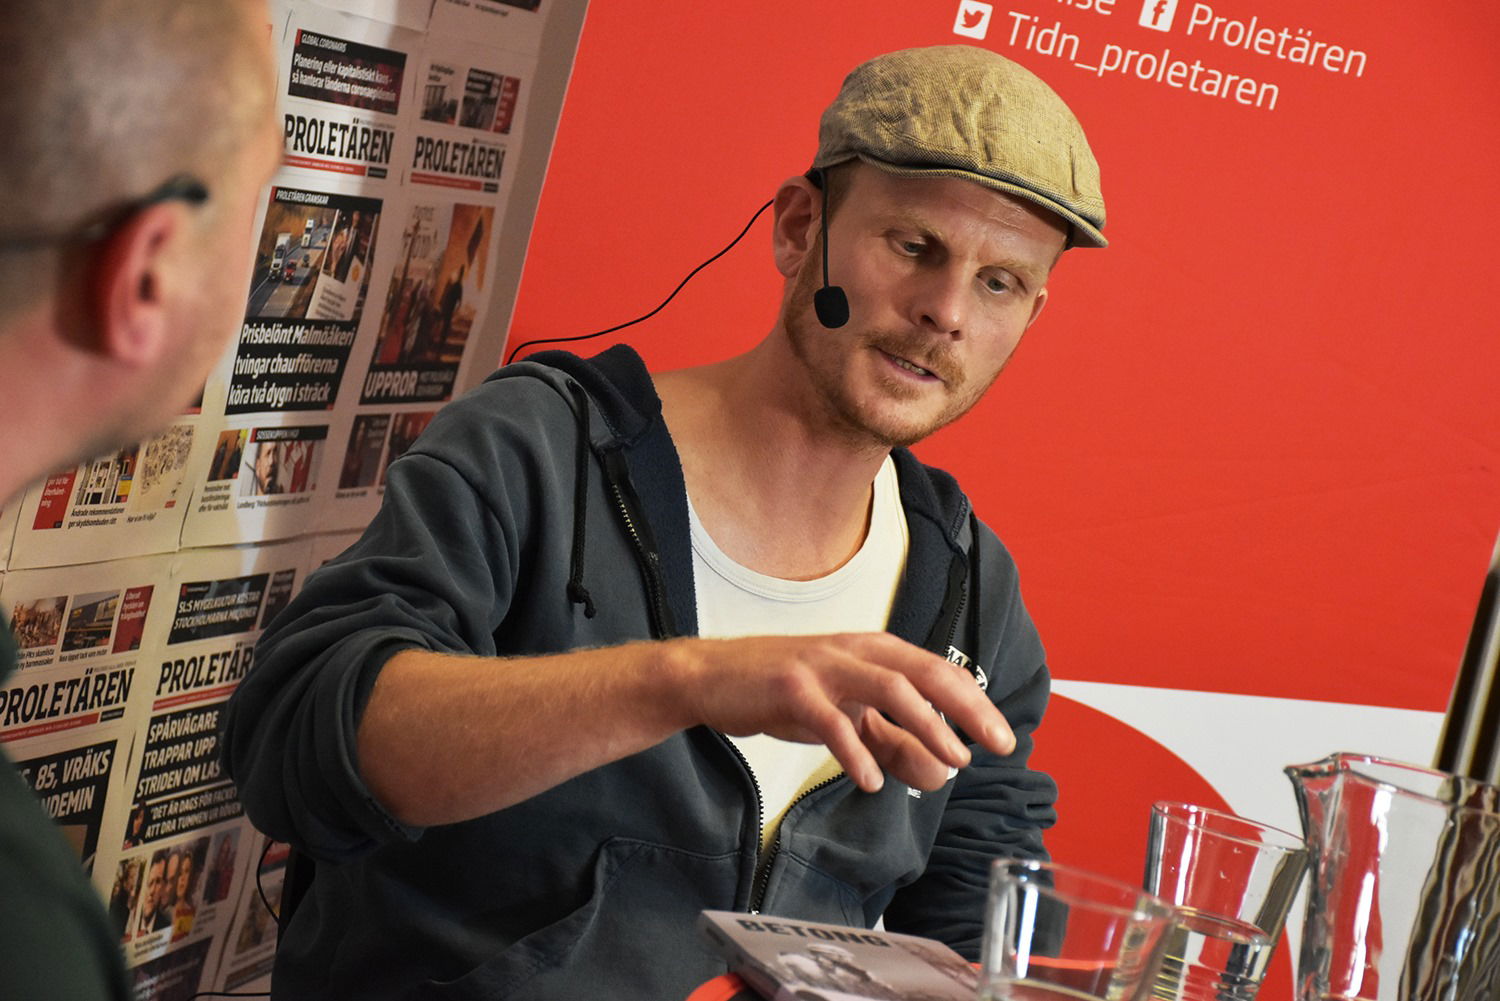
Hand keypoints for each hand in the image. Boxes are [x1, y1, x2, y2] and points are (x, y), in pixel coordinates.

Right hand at [667, 632, 1014, 792]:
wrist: (711, 679)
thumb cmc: (782, 692)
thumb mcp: (846, 717)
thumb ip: (893, 743)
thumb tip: (942, 773)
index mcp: (872, 652)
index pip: (937, 671)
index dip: (974, 703)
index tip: (1002, 737)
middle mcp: (853, 651)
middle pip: (923, 673)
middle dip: (965, 709)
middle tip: (995, 745)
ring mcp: (821, 667)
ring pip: (886, 689)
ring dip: (924, 725)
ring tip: (950, 761)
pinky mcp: (789, 689)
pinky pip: (830, 721)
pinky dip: (855, 752)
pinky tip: (872, 782)